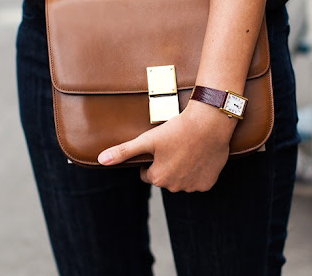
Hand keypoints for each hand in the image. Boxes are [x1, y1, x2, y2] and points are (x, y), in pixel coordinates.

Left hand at [97, 100, 236, 192]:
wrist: (209, 124)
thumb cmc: (177, 130)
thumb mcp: (147, 140)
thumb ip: (123, 151)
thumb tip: (101, 160)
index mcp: (158, 178)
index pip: (147, 174)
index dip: (151, 160)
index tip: (159, 147)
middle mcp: (175, 187)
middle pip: (165, 178)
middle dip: (166, 165)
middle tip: (173, 146)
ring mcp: (193, 187)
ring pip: (181, 179)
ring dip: (182, 169)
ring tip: (186, 149)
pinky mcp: (208, 184)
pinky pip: (198, 180)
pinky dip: (197, 171)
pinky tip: (198, 156)